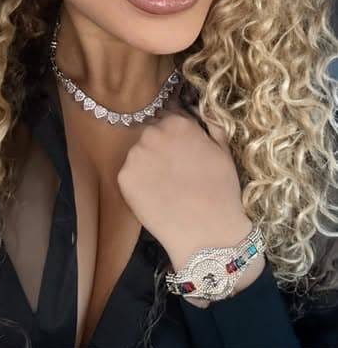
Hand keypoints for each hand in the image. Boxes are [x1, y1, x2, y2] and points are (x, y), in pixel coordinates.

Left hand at [116, 107, 254, 277]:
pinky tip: (154, 197)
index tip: (181, 151)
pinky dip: (138, 184)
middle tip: (173, 171)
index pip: (168, 119)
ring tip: (164, 186)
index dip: (175, 136)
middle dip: (160, 148)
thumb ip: (210, 126)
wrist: (207, 233)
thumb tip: (200, 114)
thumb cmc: (221, 191)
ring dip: (148, 164)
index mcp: (177, 123)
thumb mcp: (223, 151)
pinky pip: (130, 175)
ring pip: (139, 155)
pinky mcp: (123, 178)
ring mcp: (135, 155)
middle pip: (150, 135)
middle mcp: (152, 133)